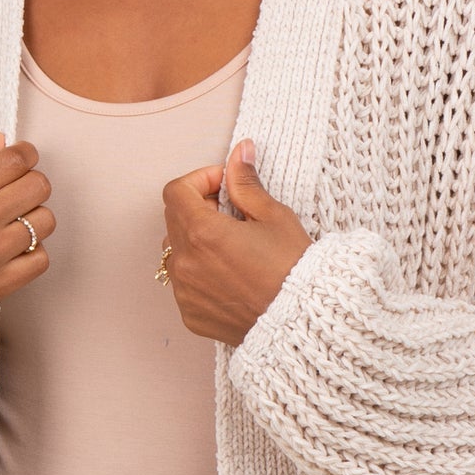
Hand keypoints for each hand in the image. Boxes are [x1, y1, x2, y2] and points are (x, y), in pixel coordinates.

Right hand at [0, 131, 55, 315]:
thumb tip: (2, 140)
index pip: (16, 160)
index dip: (26, 155)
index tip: (22, 160)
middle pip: (38, 187)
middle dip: (32, 185)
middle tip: (19, 193)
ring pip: (45, 222)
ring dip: (35, 219)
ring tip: (16, 224)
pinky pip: (40, 260)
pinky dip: (32, 254)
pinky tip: (15, 252)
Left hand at [159, 138, 312, 346]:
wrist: (302, 321)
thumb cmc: (293, 268)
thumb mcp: (274, 217)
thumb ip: (246, 183)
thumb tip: (239, 152)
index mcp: (202, 233)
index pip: (176, 191)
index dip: (199, 180)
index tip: (224, 184)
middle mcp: (185, 263)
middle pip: (173, 218)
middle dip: (198, 206)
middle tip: (233, 212)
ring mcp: (184, 292)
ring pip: (176, 251)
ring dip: (195, 239)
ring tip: (232, 244)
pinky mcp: (190, 314)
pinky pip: (184, 283)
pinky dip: (199, 271)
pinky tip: (230, 273)